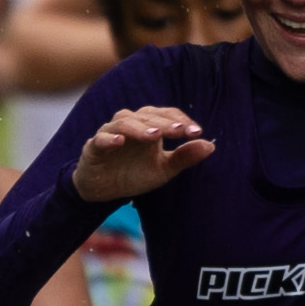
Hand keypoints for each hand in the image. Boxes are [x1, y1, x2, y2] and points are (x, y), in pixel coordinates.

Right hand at [73, 105, 213, 204]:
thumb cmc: (134, 174)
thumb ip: (184, 157)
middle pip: (147, 116)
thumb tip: (211, 146)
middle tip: (179, 132)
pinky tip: (120, 142)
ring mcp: (110, 133)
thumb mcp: (163, 169)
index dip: (181, 121)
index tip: (197, 132)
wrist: (103, 191)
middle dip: (164, 123)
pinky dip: (110, 138)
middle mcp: (130, 124)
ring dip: (139, 127)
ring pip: (124, 122)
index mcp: (149, 126)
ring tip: (154, 135)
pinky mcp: (93, 147)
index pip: (166, 115)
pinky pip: (100, 139)